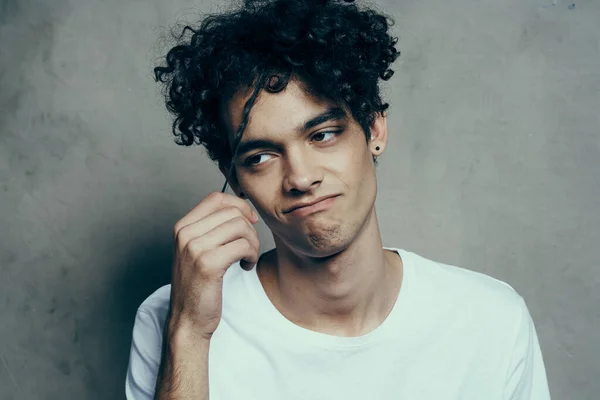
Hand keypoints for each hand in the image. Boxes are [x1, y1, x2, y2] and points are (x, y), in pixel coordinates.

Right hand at [167, 192, 259, 339]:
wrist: (187, 320)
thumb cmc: (198, 286)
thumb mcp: (197, 250)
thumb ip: (212, 228)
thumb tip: (242, 208)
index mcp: (182, 227)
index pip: (216, 198)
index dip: (239, 205)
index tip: (250, 221)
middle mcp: (185, 233)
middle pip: (233, 212)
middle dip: (250, 229)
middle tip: (250, 248)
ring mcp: (194, 248)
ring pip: (241, 227)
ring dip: (253, 243)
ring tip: (248, 257)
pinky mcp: (207, 264)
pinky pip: (243, 246)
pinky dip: (252, 255)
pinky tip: (246, 266)